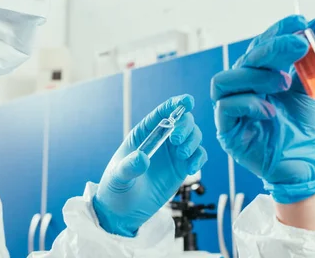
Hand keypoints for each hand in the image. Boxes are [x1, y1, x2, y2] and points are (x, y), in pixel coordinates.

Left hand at [93, 95, 207, 236]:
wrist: (123, 212)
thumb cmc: (115, 189)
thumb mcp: (117, 178)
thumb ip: (128, 167)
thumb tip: (142, 158)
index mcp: (143, 134)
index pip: (161, 113)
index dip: (175, 104)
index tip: (187, 101)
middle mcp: (161, 140)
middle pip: (183, 121)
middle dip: (186, 126)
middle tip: (178, 141)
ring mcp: (173, 153)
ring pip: (194, 136)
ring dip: (193, 142)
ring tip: (183, 157)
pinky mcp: (182, 168)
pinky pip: (198, 156)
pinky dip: (199, 159)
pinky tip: (190, 169)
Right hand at [211, 15, 314, 203]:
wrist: (307, 164)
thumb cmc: (303, 129)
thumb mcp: (310, 89)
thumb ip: (311, 59)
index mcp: (258, 77)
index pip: (260, 47)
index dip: (276, 31)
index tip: (299, 23)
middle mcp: (241, 89)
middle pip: (243, 60)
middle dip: (270, 48)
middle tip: (297, 46)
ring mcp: (231, 110)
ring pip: (225, 80)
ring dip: (255, 76)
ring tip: (283, 83)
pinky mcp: (227, 131)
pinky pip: (226, 108)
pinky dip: (250, 104)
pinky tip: (271, 110)